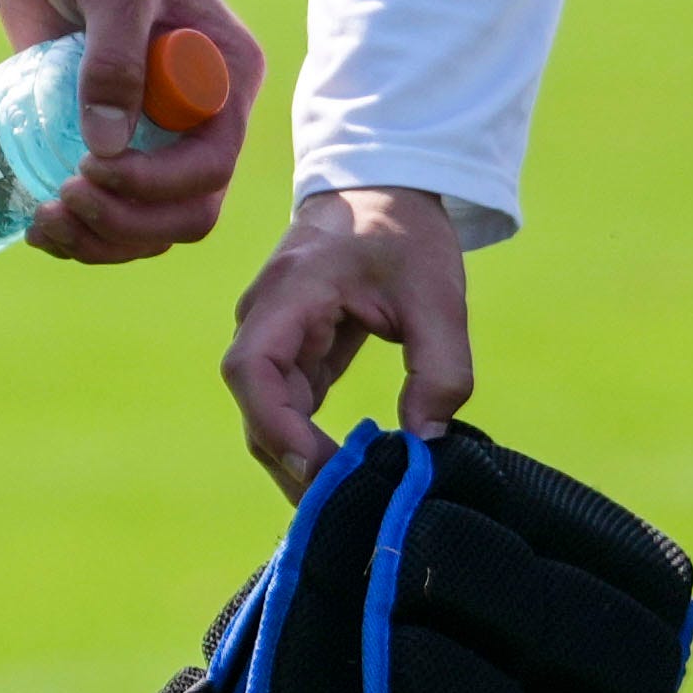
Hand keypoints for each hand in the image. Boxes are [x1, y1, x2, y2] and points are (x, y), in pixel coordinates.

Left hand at [0, 0, 264, 264]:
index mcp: (223, 76)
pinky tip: (35, 218)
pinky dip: (78, 227)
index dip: (157, 188)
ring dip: (100, 239)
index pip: (210, 165)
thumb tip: (111, 150)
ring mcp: (149, 127)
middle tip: (58, 206)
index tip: (90, 171)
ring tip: (41, 223)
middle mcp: (196, 111)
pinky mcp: (101, 132)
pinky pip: (106, 204)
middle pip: (185, 210)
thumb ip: (115, 58)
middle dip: (125, 225)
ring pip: (146, 222)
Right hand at [225, 185, 471, 495]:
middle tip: (344, 508)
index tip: (319, 467)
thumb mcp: (439, 296)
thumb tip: (426, 444)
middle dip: (290, 458)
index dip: (274, 425)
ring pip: (268, 410)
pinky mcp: (294, 347)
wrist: (383, 184)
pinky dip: (310, 439)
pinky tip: (347, 472)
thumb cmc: (407, 232)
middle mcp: (268, 314)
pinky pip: (288, 403)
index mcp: (292, 291)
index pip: (251, 369)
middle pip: (254, 402)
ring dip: (299, 455)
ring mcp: (276, 332)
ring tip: (349, 500)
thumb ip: (441, 370)